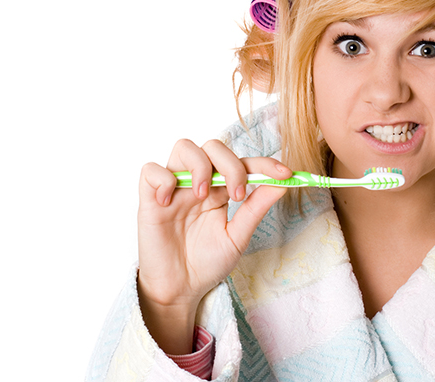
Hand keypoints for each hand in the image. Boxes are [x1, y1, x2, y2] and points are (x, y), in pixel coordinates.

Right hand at [136, 138, 290, 352]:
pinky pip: (151, 171)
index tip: (284, 174)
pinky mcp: (150, 199)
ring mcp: (174, 188)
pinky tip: (170, 201)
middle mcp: (198, 183)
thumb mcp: (238, 236)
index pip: (242, 162)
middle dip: (230, 164)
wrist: (180, 290)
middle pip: (213, 146)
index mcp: (221, 190)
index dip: (263, 163)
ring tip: (201, 195)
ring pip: (184, 147)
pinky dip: (163, 179)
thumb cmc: (207, 263)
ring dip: (199, 165)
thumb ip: (256, 208)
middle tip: (236, 194)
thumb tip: (282, 184)